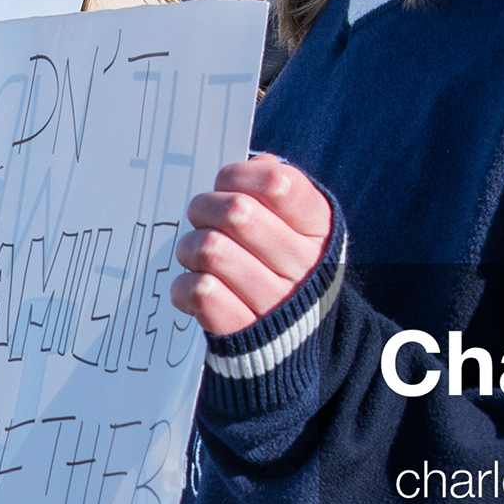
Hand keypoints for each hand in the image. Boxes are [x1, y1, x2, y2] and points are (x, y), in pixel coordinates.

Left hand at [171, 156, 333, 336]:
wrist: (294, 339)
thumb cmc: (283, 264)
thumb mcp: (296, 224)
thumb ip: (276, 187)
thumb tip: (257, 164)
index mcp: (319, 228)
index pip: (277, 183)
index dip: (238, 176)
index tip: (225, 184)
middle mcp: (302, 264)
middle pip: (235, 213)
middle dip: (204, 207)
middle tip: (200, 217)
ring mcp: (274, 300)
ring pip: (211, 250)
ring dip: (190, 246)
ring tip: (196, 252)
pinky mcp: (243, 329)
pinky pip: (200, 292)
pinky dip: (184, 285)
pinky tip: (195, 282)